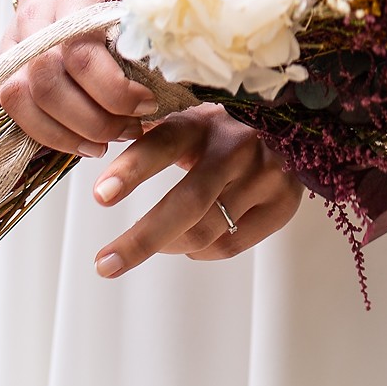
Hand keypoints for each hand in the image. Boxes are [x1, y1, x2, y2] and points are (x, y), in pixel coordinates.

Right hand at [0, 0, 155, 161]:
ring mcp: (13, 44)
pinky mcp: (0, 58)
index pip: (83, 56)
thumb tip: (173, 72)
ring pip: (20, 99)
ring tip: (100, 144)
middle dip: (95, 120)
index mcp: (71, 1)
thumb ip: (141, 24)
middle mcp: (35, 26)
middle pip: (50, 85)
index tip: (148, 104)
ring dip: (60, 135)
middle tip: (131, 130)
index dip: (116, 90)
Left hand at [90, 105, 304, 272]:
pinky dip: (201, 251)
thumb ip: (150, 137)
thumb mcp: (189, 125)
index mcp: (204, 122)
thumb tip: (97, 141)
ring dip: (169, 246)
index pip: (163, 144)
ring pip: (205, 231)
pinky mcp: (282, 203)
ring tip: (153, 245)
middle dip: (140, 240)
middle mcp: (237, 146)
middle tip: (105, 263)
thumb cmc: (220, 134)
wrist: (289, 130)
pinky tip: (192, 243)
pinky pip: (229, 245)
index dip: (132, 170)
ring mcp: (265, 176)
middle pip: (187, 204)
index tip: (100, 196)